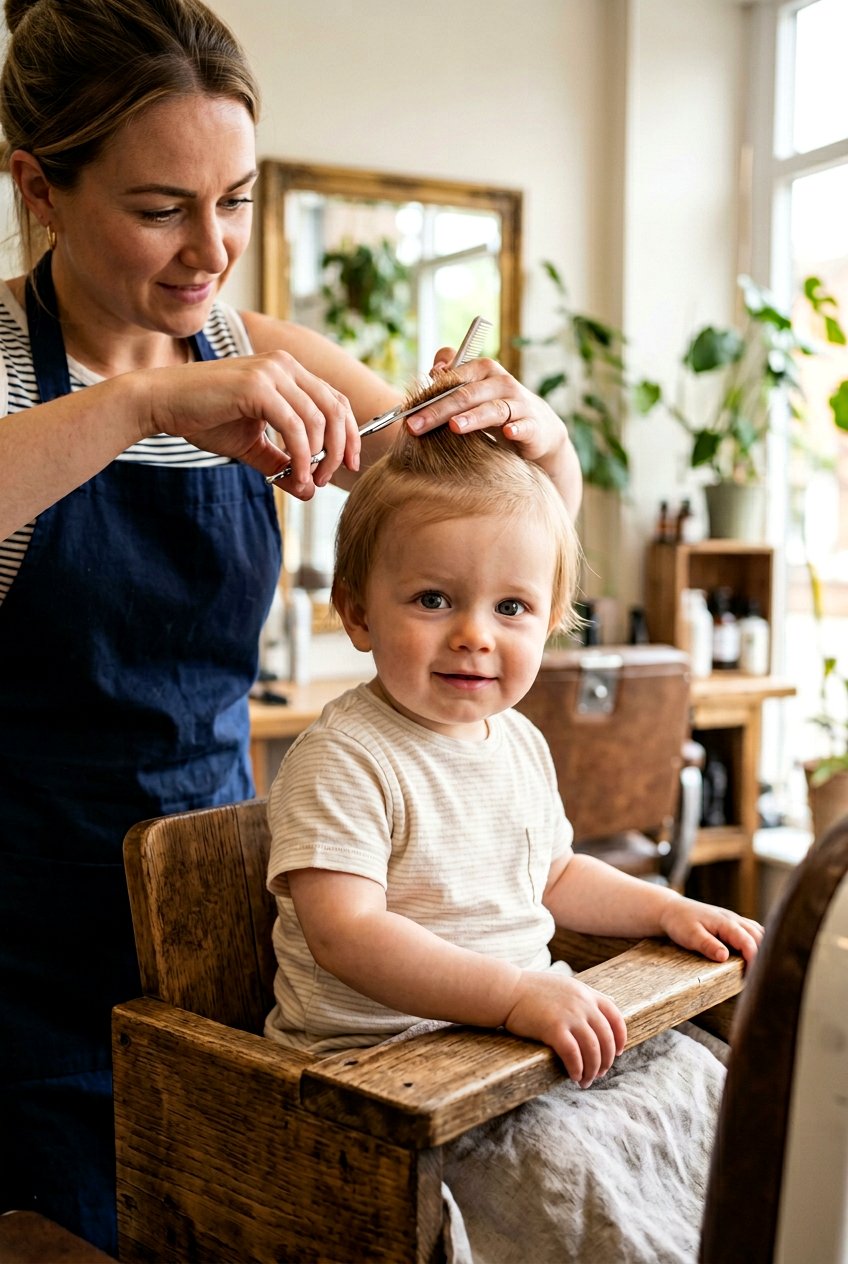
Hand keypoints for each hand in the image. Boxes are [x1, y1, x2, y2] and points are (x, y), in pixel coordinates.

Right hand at [138, 350, 360, 497]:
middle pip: (336, 410)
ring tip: (307, 481)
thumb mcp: (252, 446)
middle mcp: (285, 365)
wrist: (162, 402)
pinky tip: (295, 475)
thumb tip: (309, 491)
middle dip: (340, 449)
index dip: (350, 435)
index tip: (349, 466)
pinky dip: (301, 456)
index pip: (336, 401)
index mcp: (289, 371)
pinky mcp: (258, 386)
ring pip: (319, 420)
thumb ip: (282, 463)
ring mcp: (273, 372)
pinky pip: (295, 427)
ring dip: (320, 458)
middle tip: (328, 480)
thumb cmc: (204, 419)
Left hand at [405, 348, 581, 516]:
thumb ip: (451, 376)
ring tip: (455, 427)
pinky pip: (524, 426)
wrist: (537, 428)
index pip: (451, 380)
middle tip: (415, 425)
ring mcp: (518, 403)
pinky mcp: (532, 425)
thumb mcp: (471, 390)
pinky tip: (507, 433)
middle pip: (465, 395)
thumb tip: (434, 368)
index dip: (427, 395)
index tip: (406, 411)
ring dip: (473, 417)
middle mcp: (500, 382)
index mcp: (482, 370)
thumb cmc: (494, 407)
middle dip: (438, 410)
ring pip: (492, 409)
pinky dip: (516, 428)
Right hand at [504, 969, 626, 1088]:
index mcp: (586, 993)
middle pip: (606, 1038)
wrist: (507, 990)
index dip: (620, 1038)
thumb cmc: (531, 991)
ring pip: (593, 1050)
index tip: (618, 1052)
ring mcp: (569, 1015)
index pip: (616, 1016)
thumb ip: (583, 997)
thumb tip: (603, 1010)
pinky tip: (574, 1077)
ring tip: (586, 1081)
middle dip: (606, 1060)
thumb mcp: (564, 986)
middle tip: (600, 1073)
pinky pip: (573, 1055)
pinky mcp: (554, 1028)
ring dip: (592, 1070)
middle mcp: (582, 1003)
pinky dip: (577, 1069)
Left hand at [659, 894, 763, 966]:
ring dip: (761, 948)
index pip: (747, 941)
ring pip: (757, 932)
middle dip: (762, 955)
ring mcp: (734, 919)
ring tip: (756, 968)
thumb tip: (724, 957)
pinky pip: (751, 930)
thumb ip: (707, 945)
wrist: (672, 909)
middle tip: (757, 976)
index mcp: (725, 922)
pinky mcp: (732, 923)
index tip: (754, 976)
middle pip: (758, 937)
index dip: (754, 959)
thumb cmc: (679, 922)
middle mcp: (733, 919)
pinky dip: (756, 942)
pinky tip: (751, 955)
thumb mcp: (690, 935)